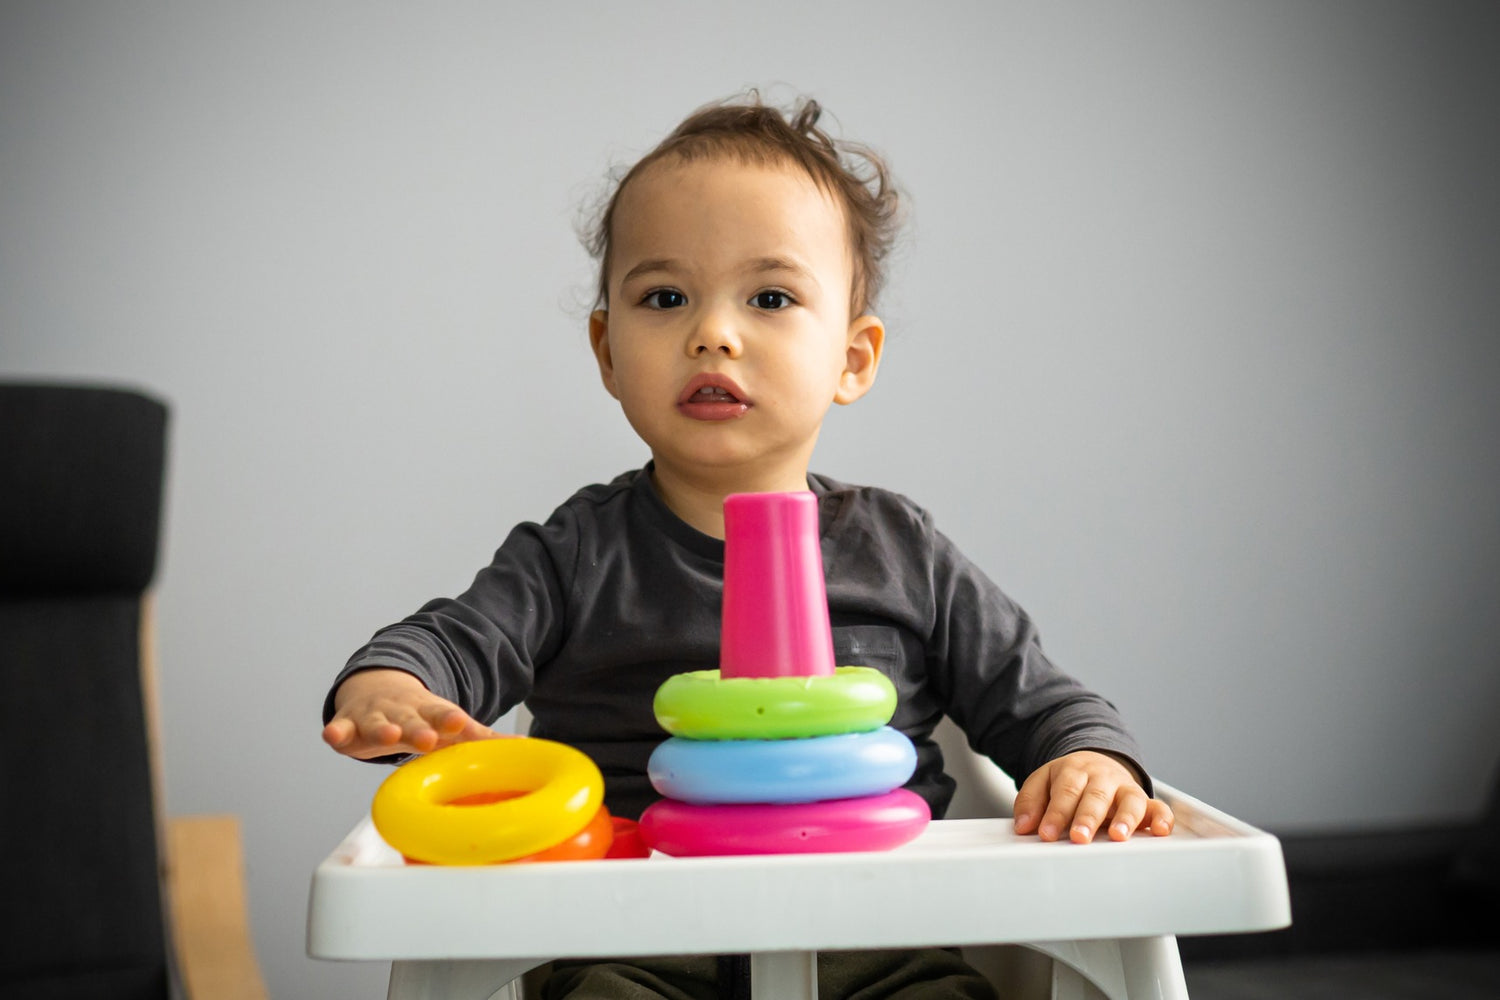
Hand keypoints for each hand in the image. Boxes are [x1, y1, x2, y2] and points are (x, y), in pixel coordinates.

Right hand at [322, 667, 502, 758]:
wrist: (379, 688)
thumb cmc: (422, 717)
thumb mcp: (450, 725)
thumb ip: (482, 739)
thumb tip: (525, 750)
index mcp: (430, 713)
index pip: (442, 715)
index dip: (450, 719)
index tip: (459, 722)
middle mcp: (403, 713)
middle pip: (411, 721)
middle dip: (418, 730)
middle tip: (427, 739)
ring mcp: (375, 716)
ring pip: (377, 723)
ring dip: (381, 729)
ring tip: (386, 736)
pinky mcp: (350, 725)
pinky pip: (343, 729)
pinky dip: (337, 731)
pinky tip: (332, 735)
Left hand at [1012, 750, 1174, 843]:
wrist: (1096, 762)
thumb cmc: (1067, 780)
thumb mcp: (1043, 783)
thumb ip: (1031, 802)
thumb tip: (1024, 826)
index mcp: (1074, 770)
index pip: (1065, 790)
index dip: (1056, 813)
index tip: (1046, 833)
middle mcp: (1102, 778)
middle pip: (1096, 796)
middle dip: (1087, 818)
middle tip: (1078, 837)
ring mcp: (1125, 789)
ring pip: (1129, 800)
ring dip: (1125, 818)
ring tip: (1117, 837)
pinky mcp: (1144, 801)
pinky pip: (1158, 808)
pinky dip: (1162, 819)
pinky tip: (1160, 832)